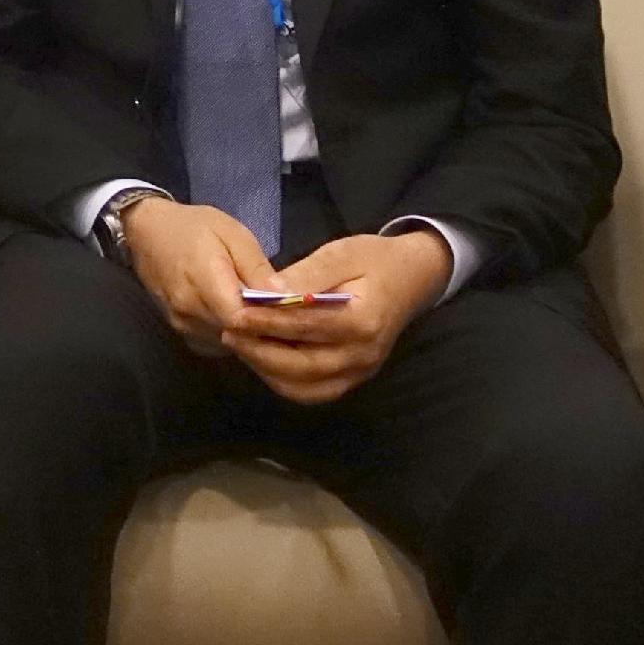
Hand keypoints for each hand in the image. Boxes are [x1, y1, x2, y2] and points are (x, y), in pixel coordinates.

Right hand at [118, 199, 281, 352]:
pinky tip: (241, 320)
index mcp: (204, 282)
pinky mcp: (180, 330)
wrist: (147, 231)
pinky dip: (231, 336)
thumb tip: (286, 295)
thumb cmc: (194, 227)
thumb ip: (256, 267)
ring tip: (266, 316)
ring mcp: (182, 324)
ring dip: (248, 334)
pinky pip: (214, 343)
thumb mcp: (233, 234)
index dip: (268, 320)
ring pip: (227, 342)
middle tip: (285, 315)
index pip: (242, 320)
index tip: (291, 312)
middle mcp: (189, 311)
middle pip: (237, 335)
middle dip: (263, 328)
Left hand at [226, 229, 452, 405]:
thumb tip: (270, 291)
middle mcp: (363, 355)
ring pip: (304, 386)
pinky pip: (313, 391)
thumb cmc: (376, 260)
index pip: (306, 327)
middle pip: (302, 366)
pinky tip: (264, 359)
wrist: (413, 278)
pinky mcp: (355, 378)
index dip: (267, 322)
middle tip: (230, 333)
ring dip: (267, 370)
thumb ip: (307, 274)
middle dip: (260, 352)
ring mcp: (361, 372)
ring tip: (241, 345)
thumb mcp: (343, 252)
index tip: (236, 314)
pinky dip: (284, 381)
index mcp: (363, 321)